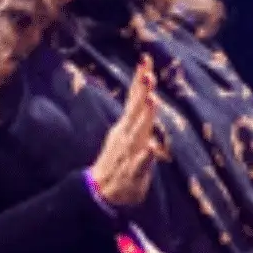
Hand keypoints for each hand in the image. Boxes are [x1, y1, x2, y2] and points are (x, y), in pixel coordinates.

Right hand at [87, 62, 172, 216]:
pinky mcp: (132, 171)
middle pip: (136, 110)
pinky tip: (150, 147)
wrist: (101, 193)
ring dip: (144, 117)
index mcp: (128, 126)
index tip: (145, 59)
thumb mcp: (130, 135)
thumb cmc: (120, 162)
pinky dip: (145, 155)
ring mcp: (128, 152)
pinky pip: (140, 163)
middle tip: (148, 73)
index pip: (134, 98)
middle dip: (142, 92)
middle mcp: (127, 135)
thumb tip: (148, 95)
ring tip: (151, 100)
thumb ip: (139, 117)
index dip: (140, 80)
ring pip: (138, 132)